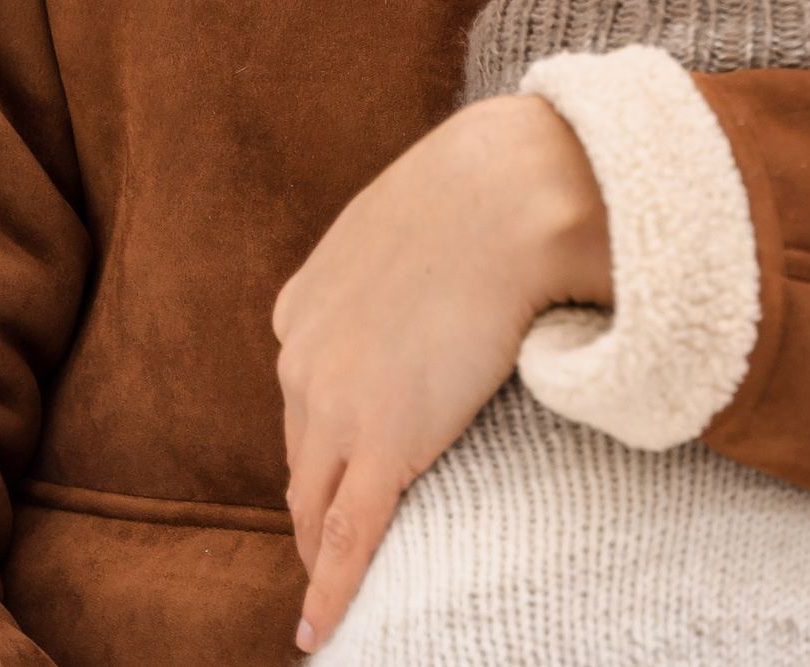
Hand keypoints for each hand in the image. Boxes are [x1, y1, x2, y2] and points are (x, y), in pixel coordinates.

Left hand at [273, 94, 611, 652]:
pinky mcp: (383, 442)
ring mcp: (335, 405)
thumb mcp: (420, 221)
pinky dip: (330, 591)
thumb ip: (418, 259)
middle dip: (314, 501)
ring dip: (321, 547)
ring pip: (316, 502)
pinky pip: (349, 536)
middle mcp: (301, 359)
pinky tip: (319, 631)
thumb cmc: (490, 187)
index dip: (321, 440)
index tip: (337, 468)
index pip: (305, 396)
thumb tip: (473, 264)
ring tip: (332, 590)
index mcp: (305, 304)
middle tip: (332, 544)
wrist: (508, 190)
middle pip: (304, 455)